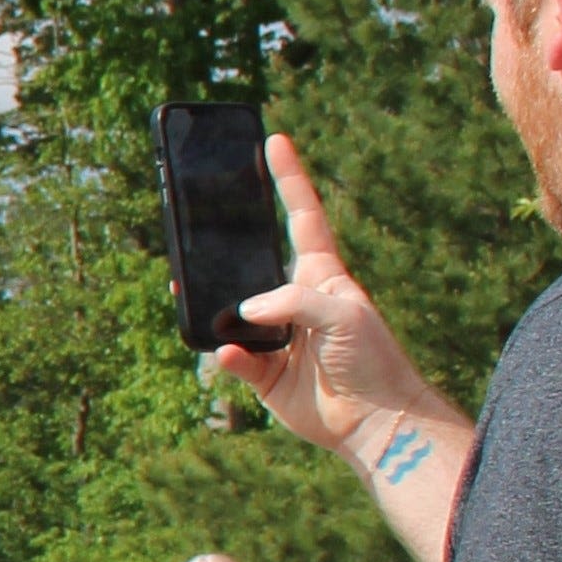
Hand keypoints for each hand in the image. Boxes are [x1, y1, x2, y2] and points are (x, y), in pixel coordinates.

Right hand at [210, 137, 458, 461]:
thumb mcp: (342, 314)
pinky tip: (228, 354)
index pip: (302, 217)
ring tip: (184, 289)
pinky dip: (226, 356)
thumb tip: (244, 308)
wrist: (376, 420)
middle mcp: (295, 301)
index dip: (289, 179)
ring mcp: (277, 338)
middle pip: (252, 263)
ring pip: (231, 312)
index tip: (276, 142)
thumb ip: (293, 300)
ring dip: (212, 305)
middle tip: (198, 222)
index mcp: (323, 275)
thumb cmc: (373, 359)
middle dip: (225, 246)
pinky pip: (233, 358)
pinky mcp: (263, 374)